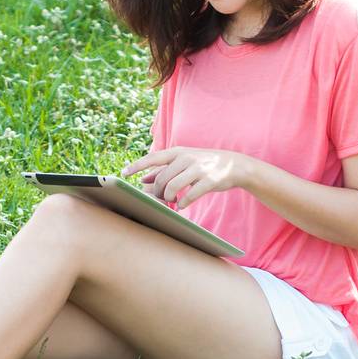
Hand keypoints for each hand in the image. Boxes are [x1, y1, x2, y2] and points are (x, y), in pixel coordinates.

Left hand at [121, 147, 246, 208]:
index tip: (123, 173)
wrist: (234, 165)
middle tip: (162, 199)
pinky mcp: (209, 180)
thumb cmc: (204, 165)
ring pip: (173, 187)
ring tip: (172, 201)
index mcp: (178, 152)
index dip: (137, 165)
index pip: (153, 158)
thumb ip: (164, 170)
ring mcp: (198, 168)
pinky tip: (183, 206)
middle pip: (162, 179)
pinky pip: (189, 196)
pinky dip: (183, 204)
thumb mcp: (183, 163)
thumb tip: (142, 179)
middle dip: (158, 192)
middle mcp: (186, 158)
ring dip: (169, 198)